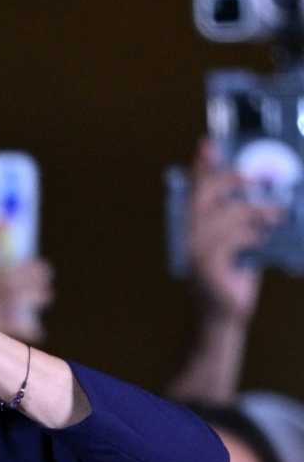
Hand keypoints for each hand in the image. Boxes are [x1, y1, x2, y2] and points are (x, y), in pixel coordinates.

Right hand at [189, 139, 277, 324]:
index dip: (200, 167)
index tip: (209, 144)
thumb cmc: (232, 278)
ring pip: (225, 217)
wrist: (224, 317)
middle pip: (203, 198)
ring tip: (274, 213)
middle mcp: (186, 237)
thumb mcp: (237, 242)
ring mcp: (195, 252)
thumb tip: (259, 191)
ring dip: (253, 212)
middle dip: (227, 182)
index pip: (193, 191)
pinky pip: (233, 239)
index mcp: (189, 228)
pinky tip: (262, 236)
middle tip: (250, 176)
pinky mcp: (208, 266)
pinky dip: (251, 234)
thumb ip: (239, 219)